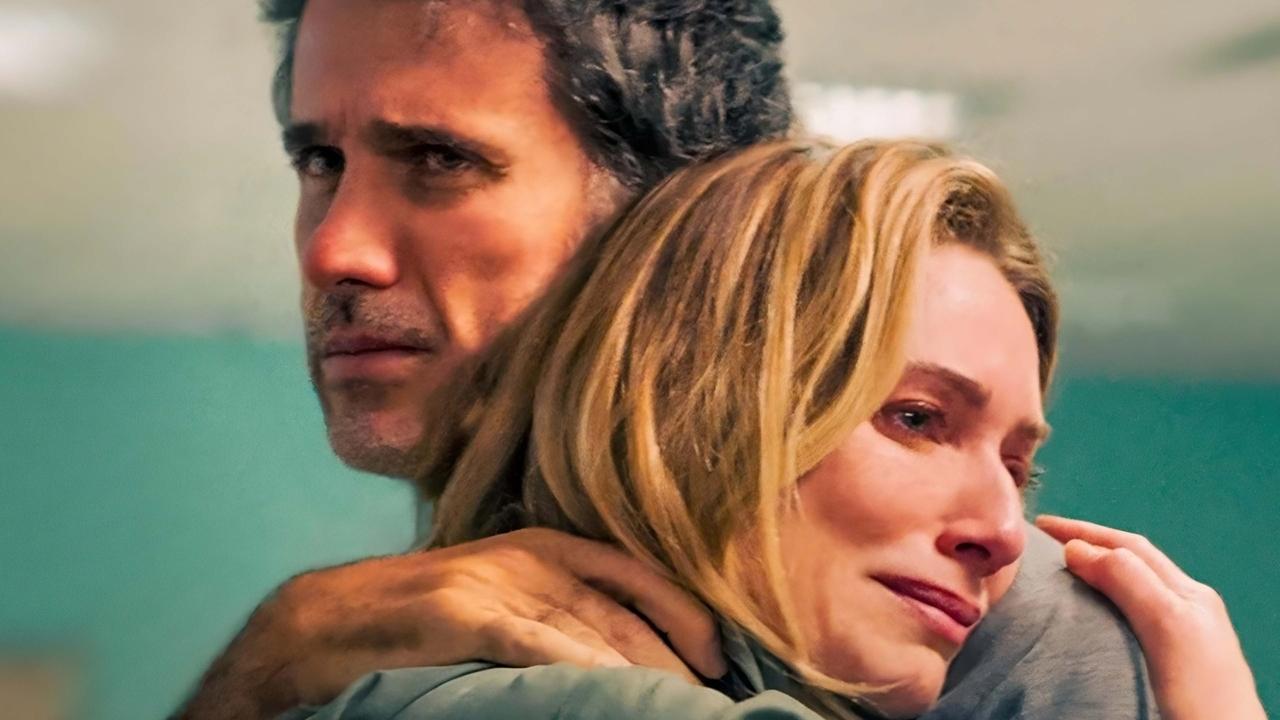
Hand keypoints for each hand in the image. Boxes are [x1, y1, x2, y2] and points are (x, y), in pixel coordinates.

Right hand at [173, 527, 723, 719]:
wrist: (320, 624)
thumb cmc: (415, 620)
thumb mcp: (495, 598)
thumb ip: (552, 612)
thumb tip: (616, 651)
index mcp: (536, 547)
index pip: (630, 572)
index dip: (680, 610)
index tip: (717, 654)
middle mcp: (519, 557)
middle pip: (618, 608)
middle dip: (669, 653)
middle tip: (707, 694)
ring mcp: (486, 581)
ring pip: (585, 627)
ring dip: (637, 669)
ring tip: (677, 703)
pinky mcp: (454, 613)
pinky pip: (531, 642)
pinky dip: (576, 666)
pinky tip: (608, 690)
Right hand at [1035, 515, 1265, 719]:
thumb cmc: (1201, 690)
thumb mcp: (1167, 623)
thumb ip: (1128, 580)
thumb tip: (1075, 548)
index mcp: (1188, 593)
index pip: (1130, 547)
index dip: (1085, 531)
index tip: (1040, 525)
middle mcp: (1184, 608)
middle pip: (1130, 565)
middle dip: (1087, 546)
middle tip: (1041, 545)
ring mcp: (1177, 638)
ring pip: (1127, 593)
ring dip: (1091, 576)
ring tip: (1056, 576)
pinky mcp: (1164, 665)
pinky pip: (1125, 621)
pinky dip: (1097, 607)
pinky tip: (1083, 621)